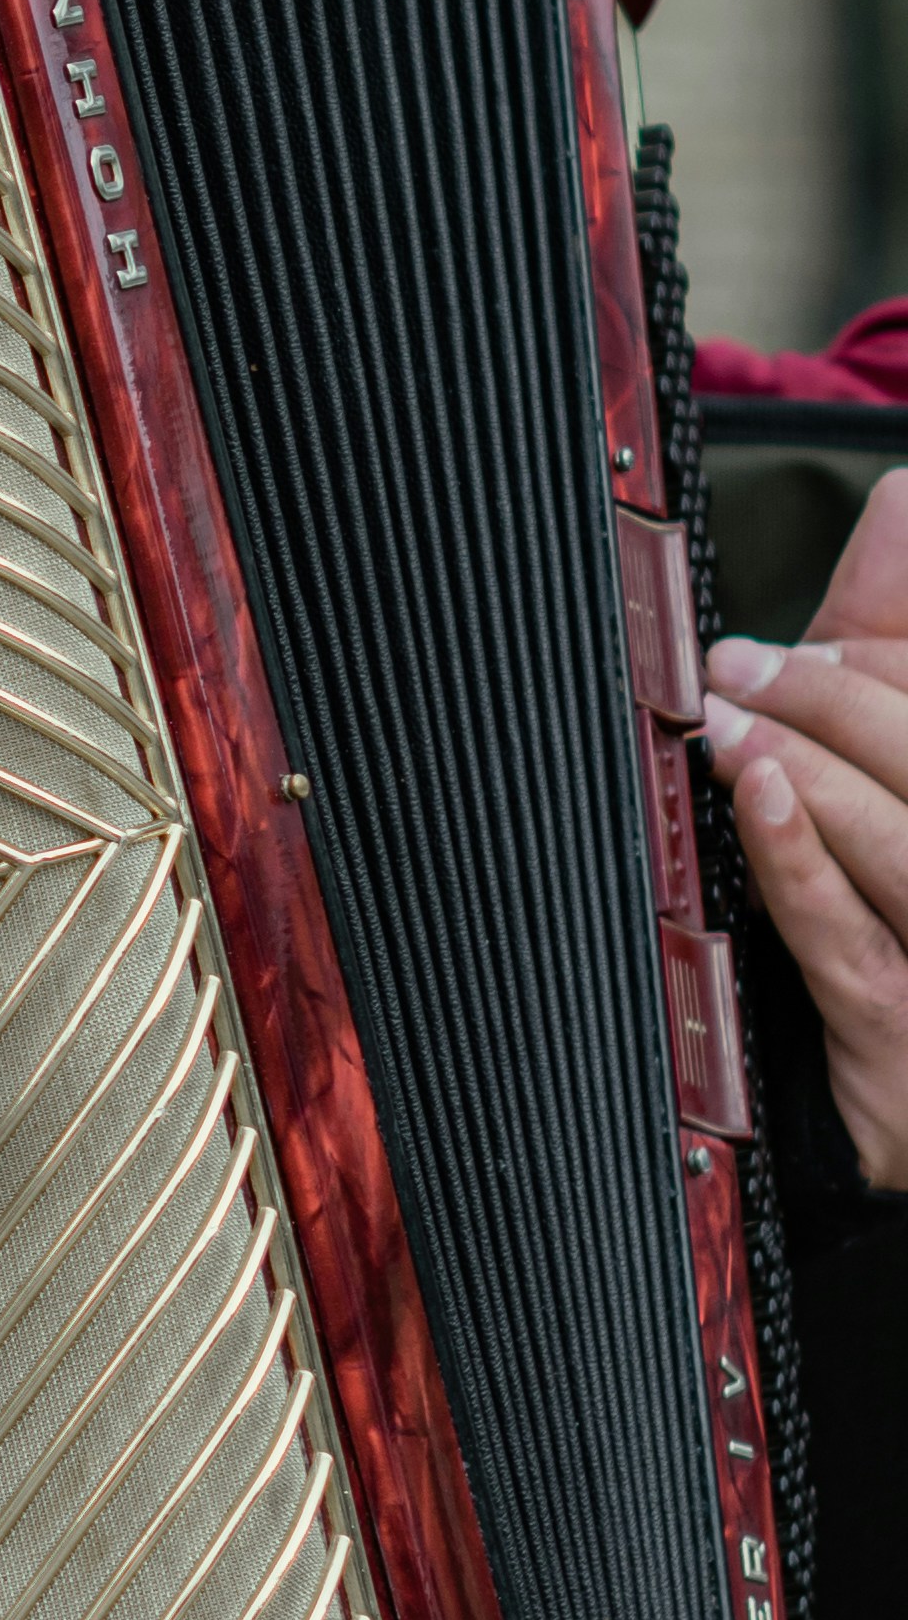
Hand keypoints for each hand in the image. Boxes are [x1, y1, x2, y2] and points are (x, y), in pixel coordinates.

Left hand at [705, 466, 907, 1183]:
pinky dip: (801, 859)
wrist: (904, 1120)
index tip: (803, 652)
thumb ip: (903, 640)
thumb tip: (903, 499)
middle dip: (841, 706)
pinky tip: (758, 794)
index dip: (888, 673)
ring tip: (730, 718)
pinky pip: (853, 945)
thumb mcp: (904, 770)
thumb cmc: (897, 915)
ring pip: (906, 844)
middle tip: (740, 670)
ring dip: (810, 765)